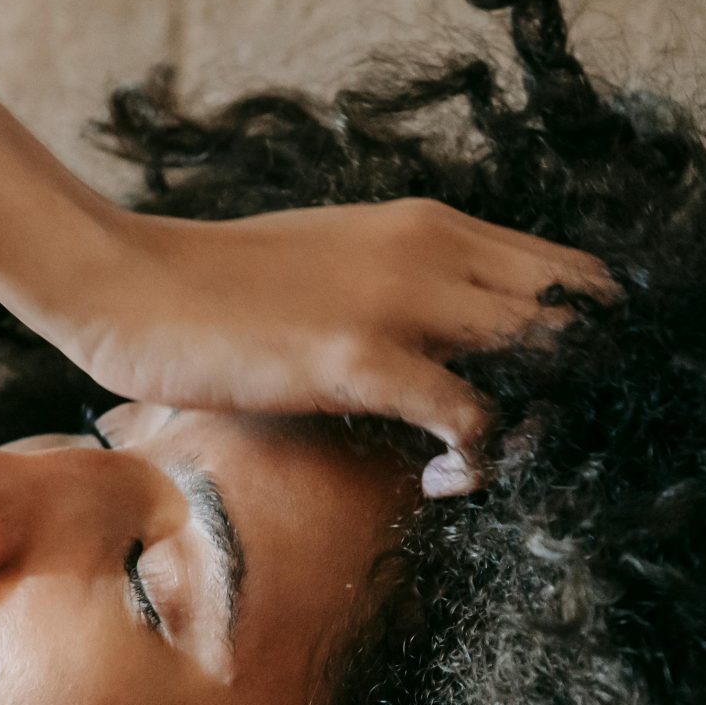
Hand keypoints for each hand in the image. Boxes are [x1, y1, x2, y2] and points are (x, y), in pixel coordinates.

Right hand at [28, 198, 615, 496]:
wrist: (121, 281)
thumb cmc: (206, 286)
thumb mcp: (326, 262)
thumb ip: (392, 283)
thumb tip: (432, 344)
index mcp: (427, 225)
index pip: (569, 271)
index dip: (584, 341)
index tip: (546, 400)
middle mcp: (431, 249)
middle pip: (580, 311)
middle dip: (581, 384)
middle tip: (537, 441)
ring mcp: (399, 300)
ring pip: (547, 356)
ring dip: (544, 421)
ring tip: (493, 461)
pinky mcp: (359, 358)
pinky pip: (474, 417)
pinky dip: (480, 459)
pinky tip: (439, 480)